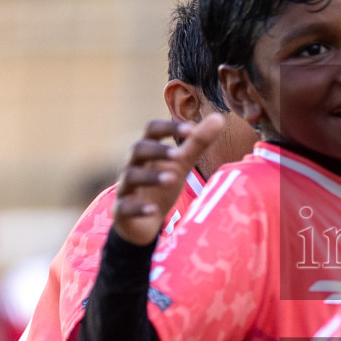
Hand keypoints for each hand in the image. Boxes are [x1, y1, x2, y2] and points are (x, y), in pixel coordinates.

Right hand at [113, 115, 224, 245]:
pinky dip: (139, 208)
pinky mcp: (122, 211)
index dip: (169, 127)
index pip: (152, 130)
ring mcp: (125, 188)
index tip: (190, 128)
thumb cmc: (161, 185)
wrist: (143, 222)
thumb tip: (218, 118)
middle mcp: (133, 165)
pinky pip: (125, 208)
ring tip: (172, 179)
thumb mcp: (181, 164)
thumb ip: (197, 142)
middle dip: (158, 150)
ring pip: (131, 176)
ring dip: (151, 176)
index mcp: (148, 150)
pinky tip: (154, 210)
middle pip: (138, 149)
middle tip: (179, 155)